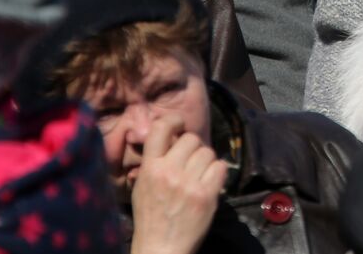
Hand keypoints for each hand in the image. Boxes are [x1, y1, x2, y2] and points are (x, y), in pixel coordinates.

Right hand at [129, 115, 225, 253]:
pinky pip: (220, 166)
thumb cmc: (151, 217)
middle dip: (194, 147)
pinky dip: (218, 172)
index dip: (174, 121)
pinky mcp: (206, 195)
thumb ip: (153, 162)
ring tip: (200, 174)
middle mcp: (169, 172)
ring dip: (207, 161)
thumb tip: (168, 137)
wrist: (161, 247)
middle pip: (192, 139)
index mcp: (150, 169)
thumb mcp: (142, 187)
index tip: (180, 124)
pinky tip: (210, 181)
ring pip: (208, 152)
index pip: (161, 129)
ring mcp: (189, 183)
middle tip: (191, 161)